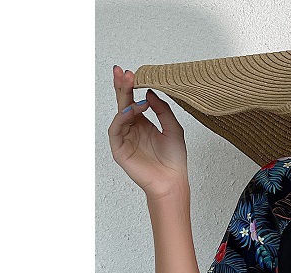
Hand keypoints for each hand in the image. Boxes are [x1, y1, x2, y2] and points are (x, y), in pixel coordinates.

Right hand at [108, 65, 188, 198]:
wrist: (173, 181)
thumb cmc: (174, 160)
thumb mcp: (173, 128)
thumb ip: (163, 110)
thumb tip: (149, 93)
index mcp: (143, 124)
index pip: (133, 101)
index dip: (131, 87)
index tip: (132, 73)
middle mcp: (132, 129)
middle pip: (123, 104)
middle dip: (122, 87)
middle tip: (122, 72)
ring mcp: (125, 139)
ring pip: (119, 114)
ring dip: (123, 99)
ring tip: (130, 87)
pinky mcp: (120, 149)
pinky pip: (116, 130)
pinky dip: (121, 118)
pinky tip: (130, 111)